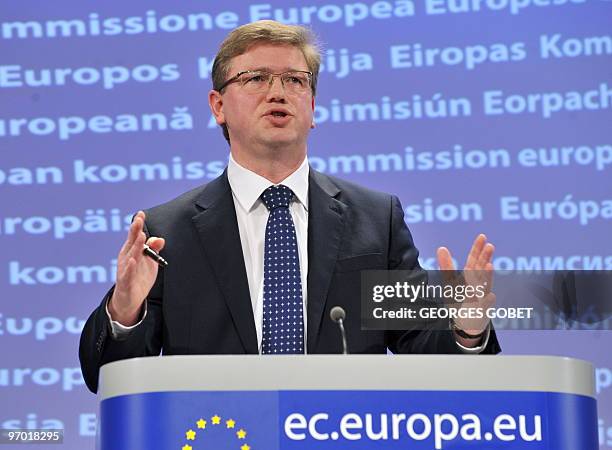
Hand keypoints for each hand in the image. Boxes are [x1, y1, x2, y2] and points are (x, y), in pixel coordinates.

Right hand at [108, 211, 164, 325]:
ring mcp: (124, 270)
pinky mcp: (125, 283)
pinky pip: (127, 274)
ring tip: (140, 236)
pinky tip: (132, 260)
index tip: (141, 214)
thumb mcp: (148, 262)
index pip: (134, 236)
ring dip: (135, 246)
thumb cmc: (138, 277)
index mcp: (131, 252)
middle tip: (138, 220)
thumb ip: (152, 250)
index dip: (137, 225)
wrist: (128, 300)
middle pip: (131, 243)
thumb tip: (160, 239)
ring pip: (130, 256)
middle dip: (135, 231)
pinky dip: (129, 268)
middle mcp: (126, 258)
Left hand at [437, 234, 495, 336]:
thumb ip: (447, 266)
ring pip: (484, 285)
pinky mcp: (482, 311)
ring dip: (487, 276)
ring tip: (488, 265)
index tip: (482, 236)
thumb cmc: (460, 299)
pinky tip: (490, 296)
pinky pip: (485, 306)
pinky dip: (487, 301)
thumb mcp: (450, 282)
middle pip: (481, 270)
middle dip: (485, 258)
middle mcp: (478, 284)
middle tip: (489, 245)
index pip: (474, 260)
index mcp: (471, 276)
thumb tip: (441, 248)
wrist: (467, 322)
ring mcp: (481, 297)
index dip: (477, 248)